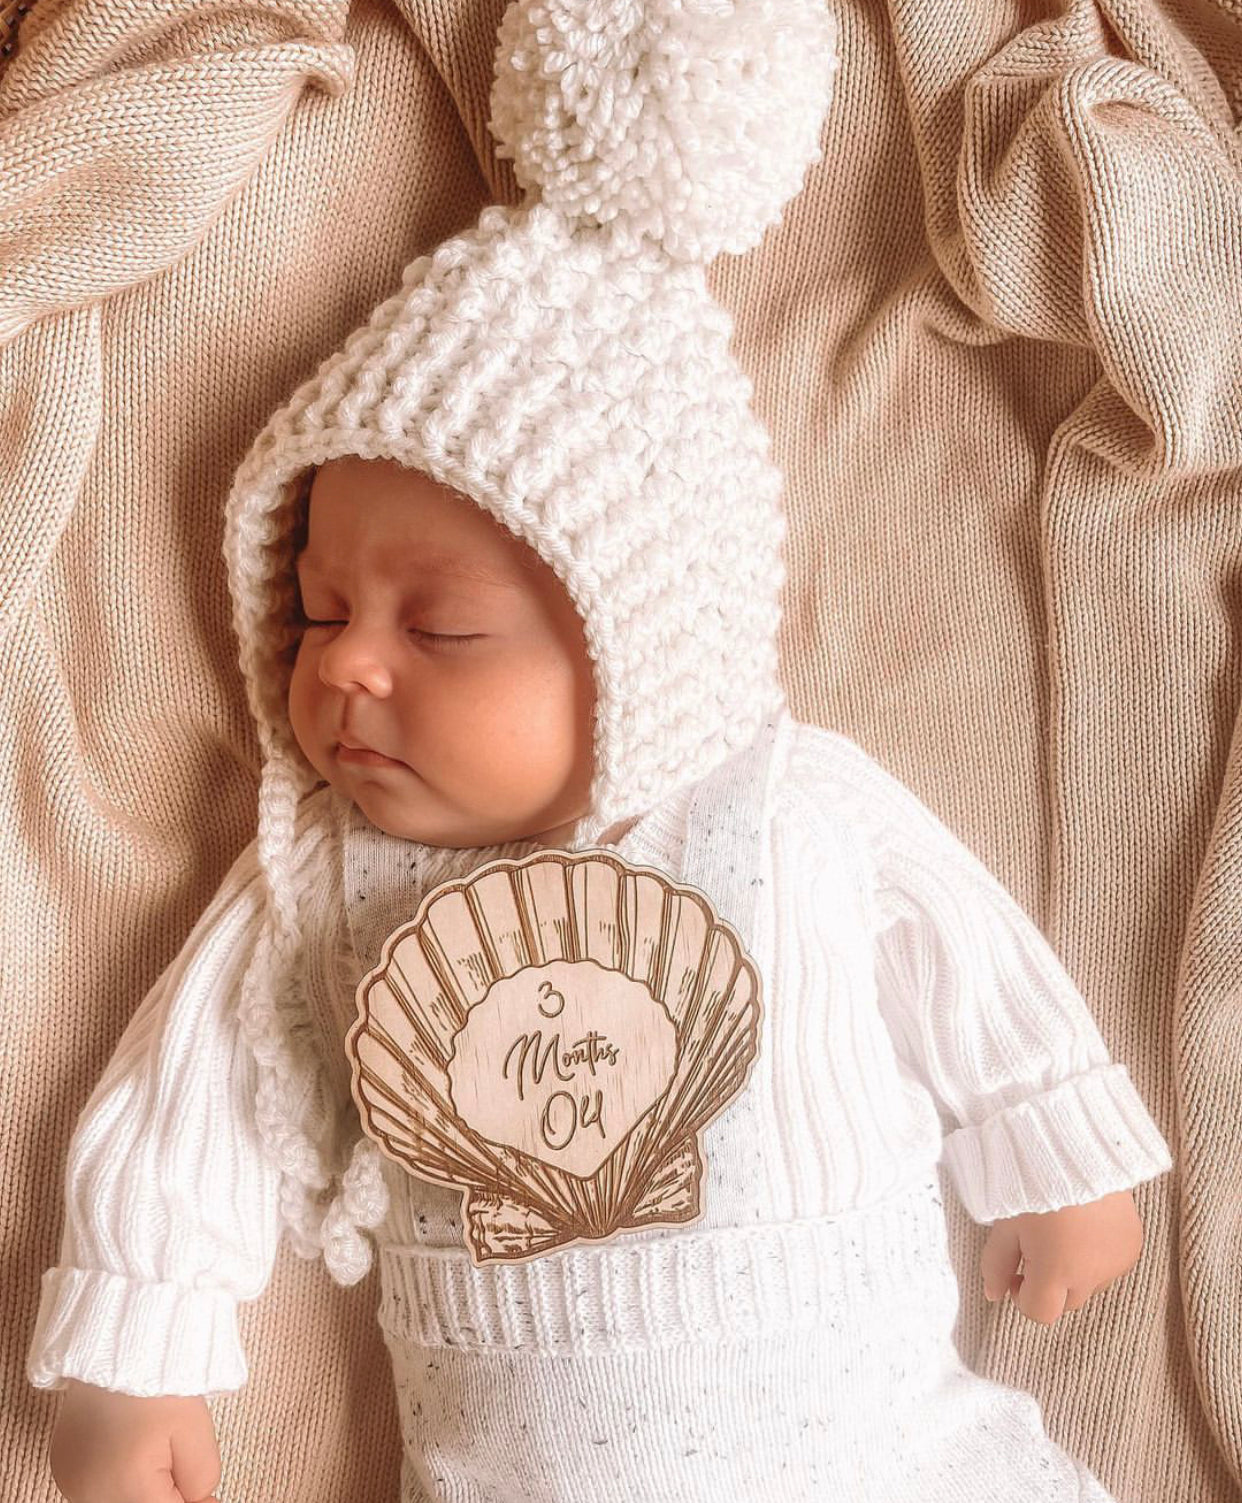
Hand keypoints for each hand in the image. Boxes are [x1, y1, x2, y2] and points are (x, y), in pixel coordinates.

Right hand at [49, 1378, 220, 1502]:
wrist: (120, 1341)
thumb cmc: (160, 1380)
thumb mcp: (195, 1433)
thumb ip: (200, 1481)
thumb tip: (200, 1502)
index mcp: (125, 1488)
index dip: (192, 1500)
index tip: (209, 1491)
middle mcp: (88, 1492)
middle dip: (164, 1492)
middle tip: (180, 1457)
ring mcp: (70, 1480)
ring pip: (118, 1499)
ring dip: (140, 1486)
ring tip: (153, 1444)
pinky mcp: (63, 1465)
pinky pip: (98, 1486)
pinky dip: (118, 1476)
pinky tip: (129, 1445)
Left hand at [980, 1189, 1143, 1325]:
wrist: (1076, 1146)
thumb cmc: (1032, 1182)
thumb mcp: (1005, 1223)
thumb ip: (996, 1264)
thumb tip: (993, 1295)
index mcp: (1056, 1273)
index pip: (1040, 1312)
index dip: (1022, 1296)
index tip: (1015, 1271)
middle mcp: (1092, 1276)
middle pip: (1066, 1302)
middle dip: (1048, 1285)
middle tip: (1035, 1249)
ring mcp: (1117, 1262)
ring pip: (1090, 1285)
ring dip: (1074, 1271)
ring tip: (1062, 1232)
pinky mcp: (1133, 1244)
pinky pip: (1110, 1265)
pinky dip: (1096, 1255)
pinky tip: (1085, 1226)